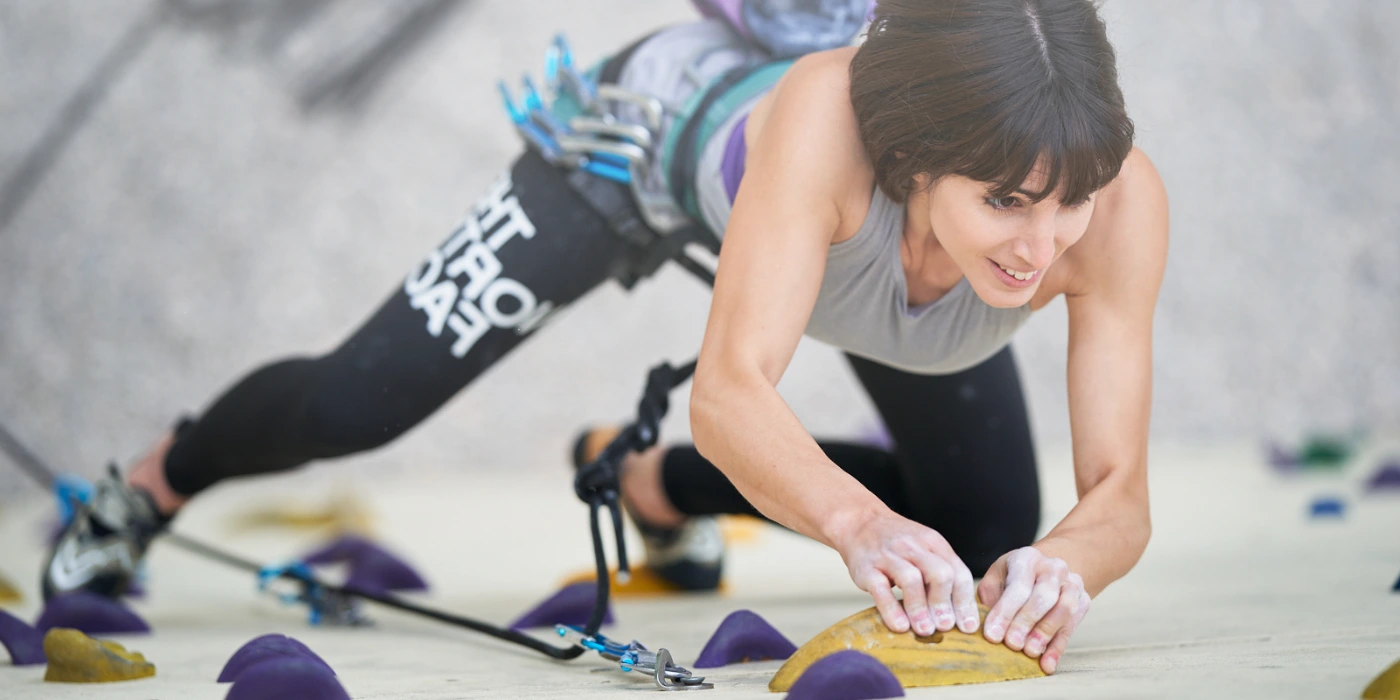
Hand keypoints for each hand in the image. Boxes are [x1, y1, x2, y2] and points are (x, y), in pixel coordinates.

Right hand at [834, 510, 978, 636]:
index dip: (964, 602)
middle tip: (945, 627)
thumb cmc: (897, 544)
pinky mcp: (867, 568)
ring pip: (911, 580)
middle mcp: (914, 547)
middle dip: (944, 604)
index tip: (967, 627)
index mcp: (934, 543)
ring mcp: (889, 556)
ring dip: (920, 608)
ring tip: (925, 630)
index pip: (958, 572)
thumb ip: (941, 574)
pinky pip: (881, 589)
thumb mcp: (925, 548)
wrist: (859, 523)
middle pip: (939, 574)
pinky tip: (900, 626)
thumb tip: (959, 615)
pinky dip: (892, 609)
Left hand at [978, 546, 1089, 673]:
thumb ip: (989, 599)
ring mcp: (1072, 582)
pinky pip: (1072, 626)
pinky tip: (1047, 664)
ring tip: (1029, 653)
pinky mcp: (1083, 601)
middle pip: (1043, 597)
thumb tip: (981, 627)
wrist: (1044, 570)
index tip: (992, 635)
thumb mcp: (996, 579)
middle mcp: (1053, 567)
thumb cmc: (1012, 578)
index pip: (1017, 586)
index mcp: (1027, 558)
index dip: (1005, 612)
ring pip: (1064, 610)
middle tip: (1012, 645)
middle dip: (1026, 623)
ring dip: (1045, 634)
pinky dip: (1058, 648)